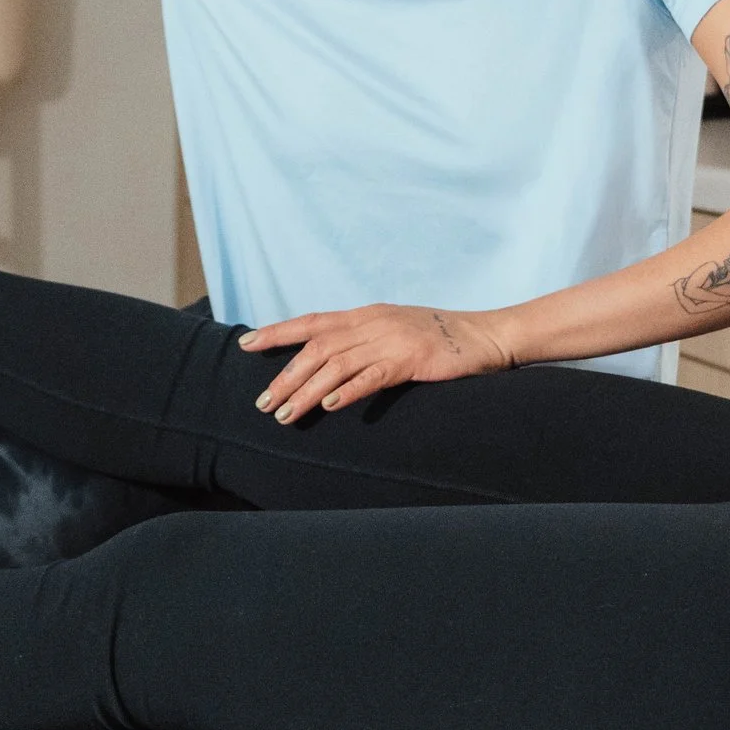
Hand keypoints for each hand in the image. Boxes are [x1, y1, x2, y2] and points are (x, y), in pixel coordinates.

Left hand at [238, 305, 513, 422]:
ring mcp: (391, 340)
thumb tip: (327, 361)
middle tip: (263, 403)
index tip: (247, 344)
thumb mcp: (393, 331)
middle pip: (317, 348)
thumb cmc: (437, 338)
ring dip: (308, 391)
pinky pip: (373, 376)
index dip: (278, 332)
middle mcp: (372, 323)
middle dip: (286, 375)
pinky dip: (349, 390)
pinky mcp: (411, 360)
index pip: (312, 322)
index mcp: (365, 315)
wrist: (483, 336)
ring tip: (286, 414)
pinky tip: (330, 405)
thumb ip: (362, 341)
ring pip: (337, 365)